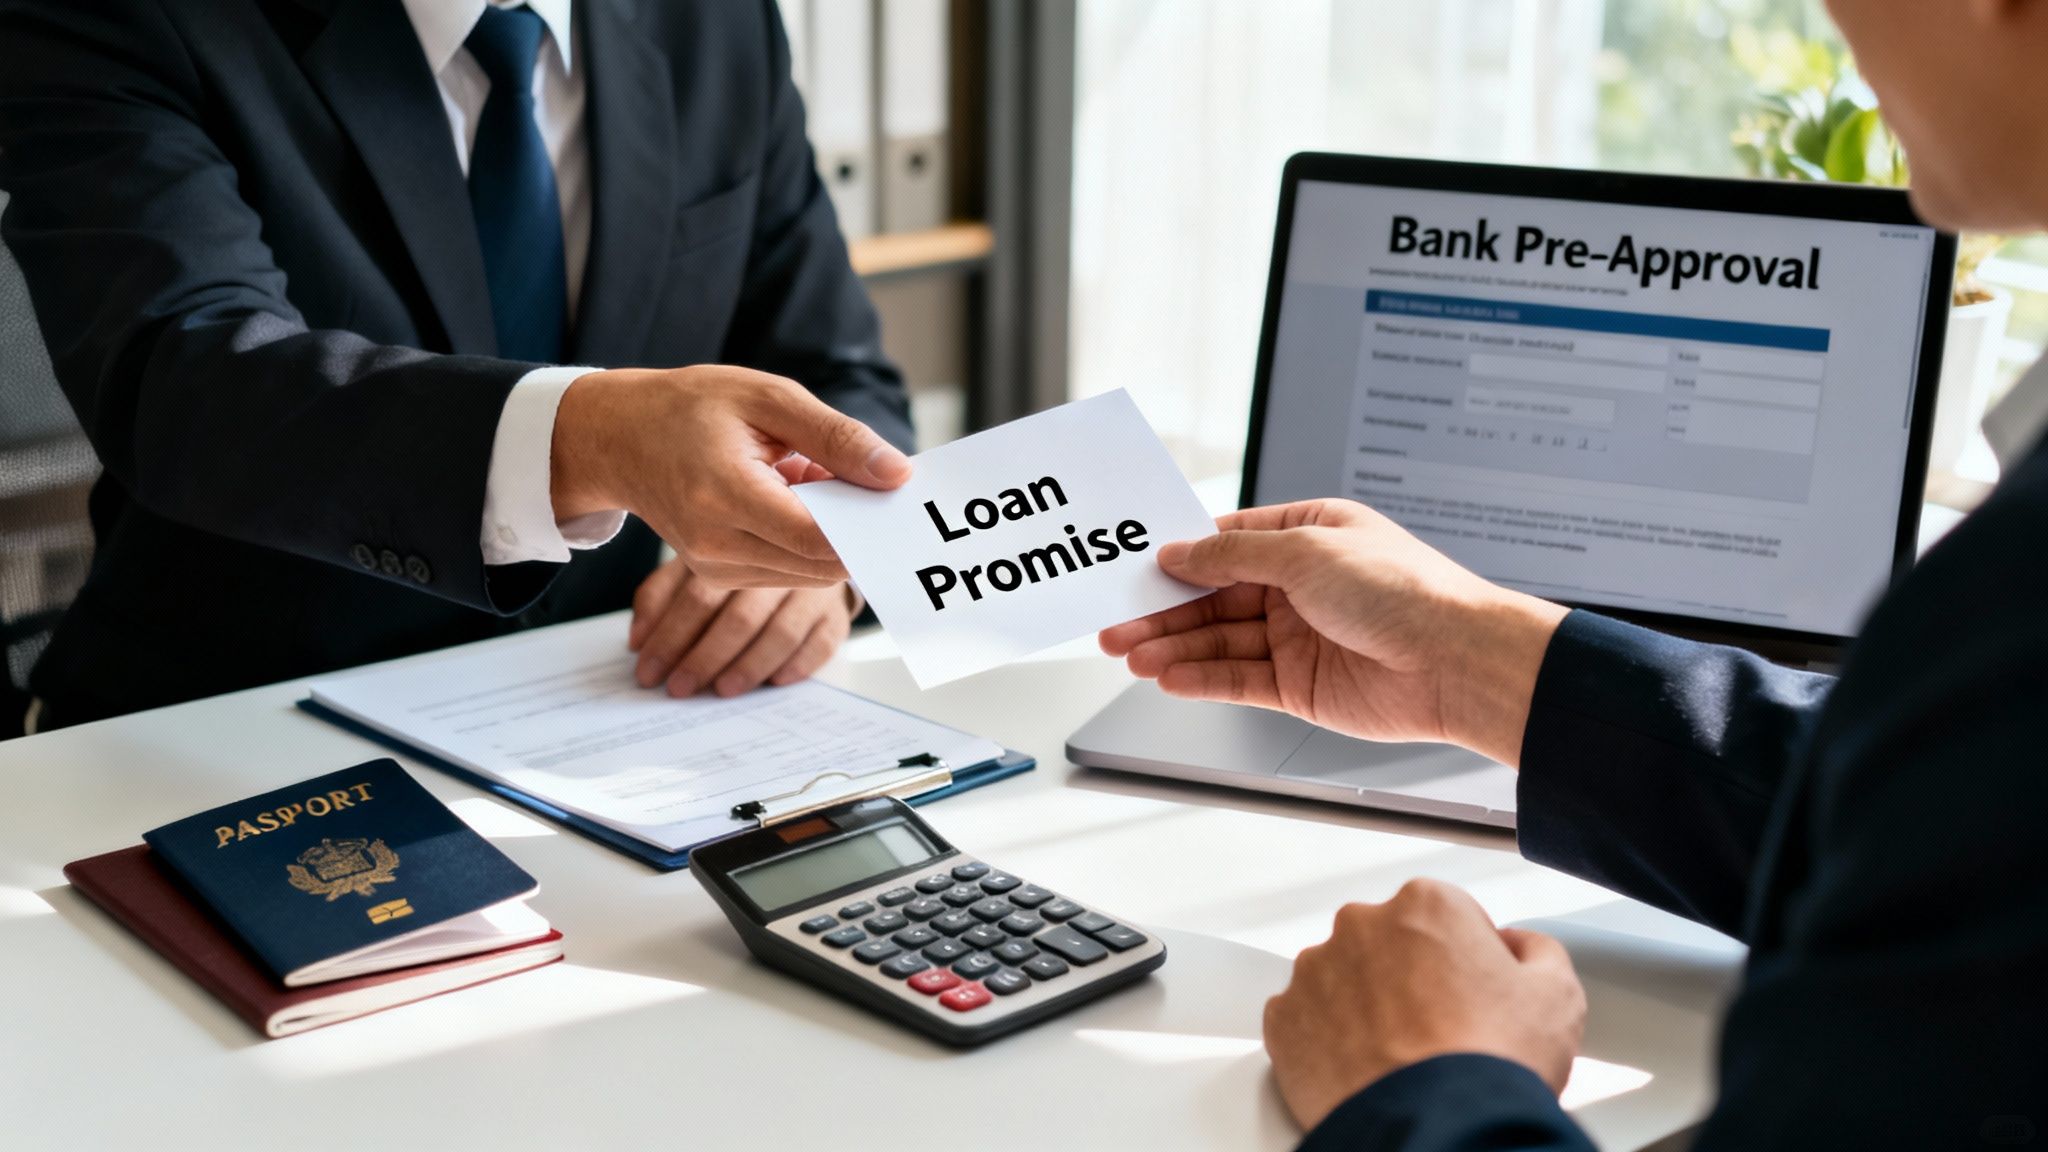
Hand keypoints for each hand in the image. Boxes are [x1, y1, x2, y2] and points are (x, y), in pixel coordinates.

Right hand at [550, 365, 910, 587]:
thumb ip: (837, 437)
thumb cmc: (691, 407)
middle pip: (821, 562)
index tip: (896, 498)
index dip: (866, 524)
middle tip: (865, 481)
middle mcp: (716, 544)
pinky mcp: (719, 578)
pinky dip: (806, 543)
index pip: (818, 537)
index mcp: (725, 493)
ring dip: (830, 535)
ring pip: (810, 573)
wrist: (619, 438)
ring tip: (809, 479)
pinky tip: (791, 498)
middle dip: (856, 529)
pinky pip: (788, 572)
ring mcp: (715, 569)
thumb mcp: (768, 398)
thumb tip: (897, 474)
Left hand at [627, 556, 854, 696]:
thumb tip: (637, 641)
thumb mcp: (696, 568)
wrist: (810, 551)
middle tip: (680, 687)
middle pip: (740, 617)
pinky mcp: (836, 613)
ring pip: (781, 632)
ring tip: (722, 689)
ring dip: (749, 666)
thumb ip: (662, 596)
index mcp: (735, 552)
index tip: (649, 671)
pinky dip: (798, 664)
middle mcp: (777, 568)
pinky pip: (822, 642)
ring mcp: (812, 590)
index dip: (671, 636)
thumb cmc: (741, 569)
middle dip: (705, 658)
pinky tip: (774, 682)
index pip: (700, 596)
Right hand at [1098, 499, 1567, 765]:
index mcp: (1309, 536)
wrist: (1457, 662)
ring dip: (1173, 647)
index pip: (1227, 543)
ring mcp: (1299, 636)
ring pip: (1220, 640)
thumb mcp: (1306, 552)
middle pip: (1214, 596)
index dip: (1179, 556)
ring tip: (1130, 655)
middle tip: (1114, 623)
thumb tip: (1181, 552)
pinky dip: (1202, 678)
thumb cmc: (1405, 592)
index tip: (1133, 569)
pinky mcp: (1301, 684)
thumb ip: (1233, 556)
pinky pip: (1239, 679)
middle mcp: (1301, 585)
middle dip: (1164, 610)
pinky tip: (1168, 677)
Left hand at [1263, 878, 1585, 1130]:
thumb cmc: (1492, 1062)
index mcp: (1426, 904)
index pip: (1446, 918)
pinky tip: (1367, 1069)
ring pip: (1344, 979)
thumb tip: (1519, 945)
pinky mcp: (1283, 1019)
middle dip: (1410, 977)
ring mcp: (1315, 970)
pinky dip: (1330, 1041)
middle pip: (1390, 943)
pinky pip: (1308, 1021)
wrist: (1437, 1127)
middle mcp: (1361, 924)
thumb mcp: (1556, 995)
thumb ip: (1537, 949)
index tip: (1473, 996)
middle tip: (1439, 1030)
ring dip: (1367, 1007)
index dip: (1465, 960)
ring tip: (1402, 1056)